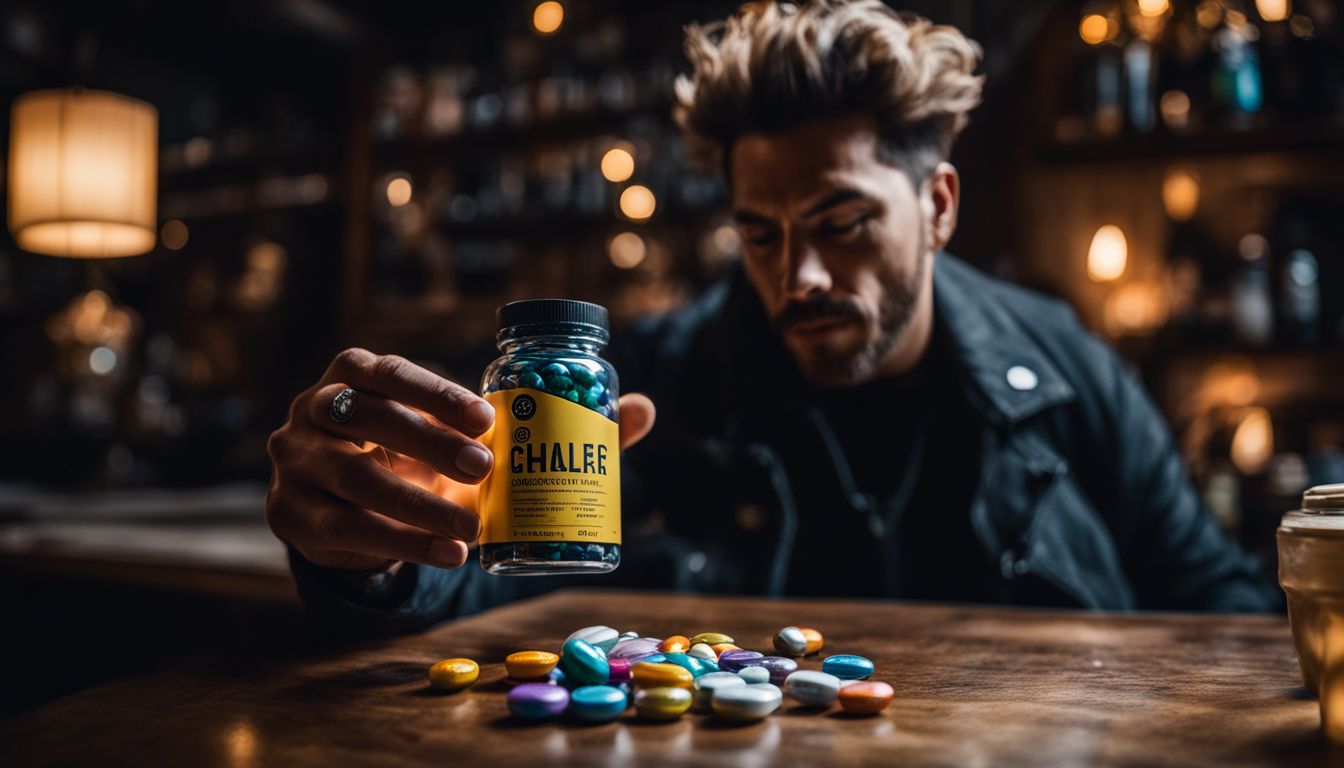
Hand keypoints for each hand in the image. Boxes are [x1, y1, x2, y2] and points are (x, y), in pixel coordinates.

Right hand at [265, 348, 655, 571]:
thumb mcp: (463, 430)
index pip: (390, 372)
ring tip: (473, 530)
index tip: (488, 419)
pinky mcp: (292, 517)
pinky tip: (450, 554)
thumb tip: (642, 410)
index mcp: (355, 372)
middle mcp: (315, 410)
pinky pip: (348, 532)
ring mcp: (295, 464)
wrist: (343, 502)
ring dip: (419, 507)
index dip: (437, 393)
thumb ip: (547, 418)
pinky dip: (403, 545)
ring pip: (357, 481)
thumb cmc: (418, 451)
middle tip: (486, 472)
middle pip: (369, 422)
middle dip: (431, 447)